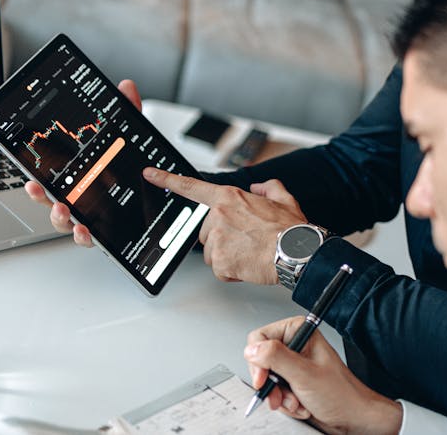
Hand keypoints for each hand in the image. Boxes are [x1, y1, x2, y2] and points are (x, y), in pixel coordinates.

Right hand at [23, 79, 142, 247]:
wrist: (162, 191)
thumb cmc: (136, 166)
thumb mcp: (131, 137)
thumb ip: (127, 113)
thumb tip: (126, 87)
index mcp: (79, 174)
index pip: (52, 174)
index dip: (37, 174)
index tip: (29, 172)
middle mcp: (80, 197)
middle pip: (50, 198)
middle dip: (40, 195)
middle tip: (37, 188)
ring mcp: (90, 215)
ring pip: (64, 221)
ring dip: (59, 217)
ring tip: (63, 210)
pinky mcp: (105, 230)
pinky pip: (88, 237)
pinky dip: (82, 235)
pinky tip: (84, 230)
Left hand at [142, 169, 306, 284]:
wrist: (296, 253)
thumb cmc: (290, 229)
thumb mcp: (283, 198)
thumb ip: (268, 188)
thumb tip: (259, 188)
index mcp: (229, 197)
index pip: (191, 187)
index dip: (167, 180)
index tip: (150, 175)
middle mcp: (218, 216)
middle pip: (206, 231)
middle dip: (222, 238)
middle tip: (245, 241)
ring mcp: (217, 239)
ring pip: (211, 252)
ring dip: (227, 256)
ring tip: (249, 253)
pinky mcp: (219, 261)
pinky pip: (220, 270)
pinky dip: (232, 272)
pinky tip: (248, 265)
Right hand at [244, 316, 401, 433]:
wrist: (353, 417)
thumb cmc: (341, 394)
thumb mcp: (304, 374)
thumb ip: (276, 358)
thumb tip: (252, 349)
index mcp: (299, 331)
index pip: (259, 338)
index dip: (258, 360)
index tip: (263, 379)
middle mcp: (295, 345)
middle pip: (260, 361)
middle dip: (272, 385)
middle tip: (281, 395)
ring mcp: (294, 365)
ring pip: (267, 380)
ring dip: (281, 397)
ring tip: (297, 402)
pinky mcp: (293, 381)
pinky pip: (275, 392)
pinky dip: (286, 403)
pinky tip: (301, 405)